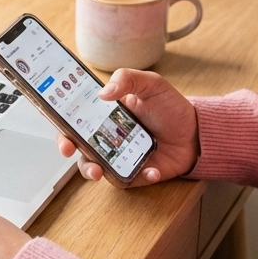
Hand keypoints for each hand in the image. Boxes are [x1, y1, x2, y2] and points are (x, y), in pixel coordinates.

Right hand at [57, 69, 198, 186]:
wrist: (196, 131)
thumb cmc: (170, 107)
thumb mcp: (151, 84)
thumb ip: (127, 79)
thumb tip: (103, 92)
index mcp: (106, 113)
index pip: (76, 118)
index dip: (63, 124)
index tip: (61, 128)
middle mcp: (108, 136)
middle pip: (78, 144)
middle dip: (69, 148)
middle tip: (71, 149)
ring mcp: (119, 156)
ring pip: (95, 166)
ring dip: (92, 169)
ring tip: (99, 170)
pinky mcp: (134, 173)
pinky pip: (127, 179)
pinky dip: (137, 177)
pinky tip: (151, 170)